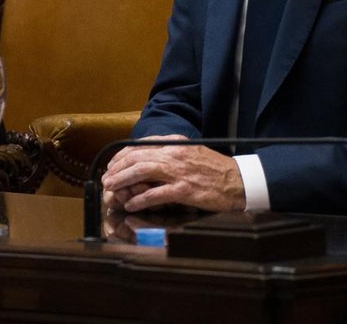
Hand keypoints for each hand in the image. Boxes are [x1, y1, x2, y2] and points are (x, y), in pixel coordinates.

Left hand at [100, 135, 245, 213]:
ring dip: (123, 180)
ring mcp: (179, 172)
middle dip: (117, 168)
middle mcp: (174, 154)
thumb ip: (170, 152)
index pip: (140, 145)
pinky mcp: (185, 190)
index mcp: (175, 142)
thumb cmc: (215, 169)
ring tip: (112, 188)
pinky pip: (157, 194)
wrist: (240, 181)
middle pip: (136, 157)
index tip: (113, 164)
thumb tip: (146, 157)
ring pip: (142, 171)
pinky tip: (131, 204)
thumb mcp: (190, 152)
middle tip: (107, 178)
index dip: (122, 155)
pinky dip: (141, 199)